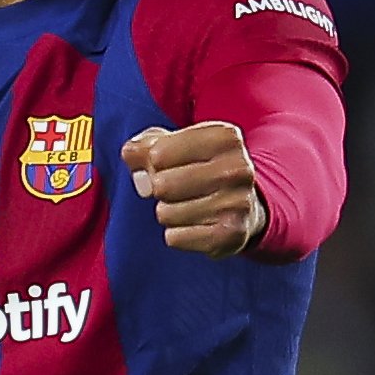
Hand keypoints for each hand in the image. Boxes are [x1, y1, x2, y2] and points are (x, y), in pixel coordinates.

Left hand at [120, 122, 268, 258]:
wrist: (244, 207)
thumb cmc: (200, 169)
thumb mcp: (175, 146)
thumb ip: (144, 146)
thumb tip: (130, 154)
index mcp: (225, 137)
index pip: (157, 154)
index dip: (154, 163)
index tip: (172, 164)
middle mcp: (238, 168)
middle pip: (161, 185)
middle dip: (160, 190)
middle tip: (180, 188)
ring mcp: (238, 203)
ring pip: (165, 214)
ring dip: (169, 213)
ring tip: (191, 206)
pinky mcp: (231, 235)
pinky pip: (175, 238)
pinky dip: (178, 234)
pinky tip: (198, 225)